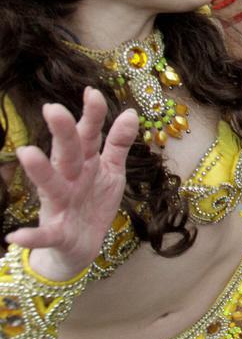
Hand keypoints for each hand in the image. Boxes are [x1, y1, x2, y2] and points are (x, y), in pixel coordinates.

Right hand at [8, 88, 137, 280]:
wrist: (81, 247)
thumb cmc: (94, 201)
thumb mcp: (111, 170)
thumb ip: (118, 143)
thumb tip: (129, 112)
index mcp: (85, 163)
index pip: (88, 135)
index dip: (91, 115)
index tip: (92, 92)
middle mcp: (70, 179)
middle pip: (67, 153)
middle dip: (63, 132)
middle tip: (54, 109)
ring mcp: (61, 205)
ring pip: (50, 185)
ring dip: (39, 170)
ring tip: (27, 152)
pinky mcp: (57, 232)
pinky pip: (43, 234)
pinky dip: (30, 236)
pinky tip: (15, 236)